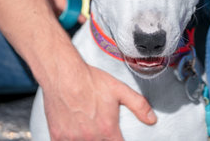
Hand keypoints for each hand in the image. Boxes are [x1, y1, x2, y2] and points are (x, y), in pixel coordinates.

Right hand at [42, 59, 156, 139]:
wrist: (64, 74)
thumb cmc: (89, 81)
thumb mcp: (119, 89)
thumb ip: (139, 105)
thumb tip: (152, 119)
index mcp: (107, 129)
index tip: (117, 137)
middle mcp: (90, 137)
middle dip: (103, 139)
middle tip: (101, 128)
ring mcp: (72, 138)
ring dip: (88, 139)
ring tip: (88, 128)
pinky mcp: (57, 136)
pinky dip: (71, 139)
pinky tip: (75, 131)